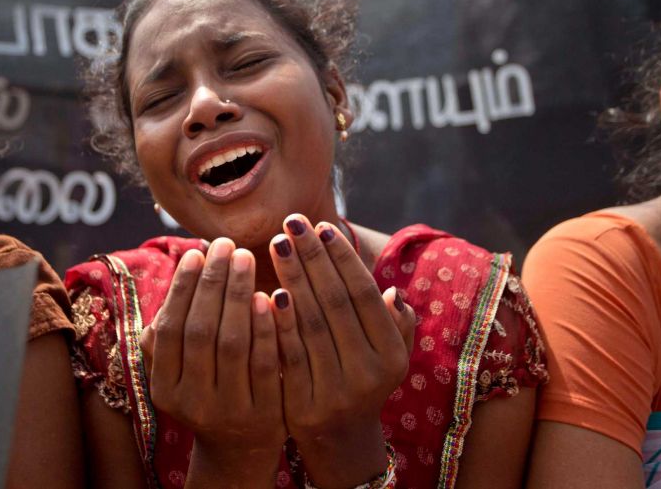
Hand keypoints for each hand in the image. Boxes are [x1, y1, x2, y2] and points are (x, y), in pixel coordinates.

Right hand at [147, 238, 284, 484]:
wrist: (240, 449)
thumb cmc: (208, 389)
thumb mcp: (180, 369)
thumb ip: (174, 329)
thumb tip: (186, 268)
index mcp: (165, 388)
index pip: (170, 329)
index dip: (182, 288)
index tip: (196, 252)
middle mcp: (192, 402)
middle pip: (201, 332)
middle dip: (213, 283)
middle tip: (226, 245)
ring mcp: (229, 411)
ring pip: (232, 344)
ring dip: (238, 296)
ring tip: (246, 258)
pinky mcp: (266, 415)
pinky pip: (265, 363)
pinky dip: (266, 328)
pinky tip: (269, 295)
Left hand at [269, 214, 414, 488]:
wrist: (339, 438)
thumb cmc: (362, 377)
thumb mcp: (388, 354)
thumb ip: (394, 322)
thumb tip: (390, 291)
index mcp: (392, 354)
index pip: (363, 294)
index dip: (342, 258)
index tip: (322, 225)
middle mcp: (369, 373)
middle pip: (335, 303)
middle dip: (313, 258)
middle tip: (292, 222)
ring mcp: (336, 391)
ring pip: (311, 323)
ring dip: (293, 278)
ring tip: (278, 243)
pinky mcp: (303, 404)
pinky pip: (289, 353)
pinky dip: (279, 320)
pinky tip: (266, 290)